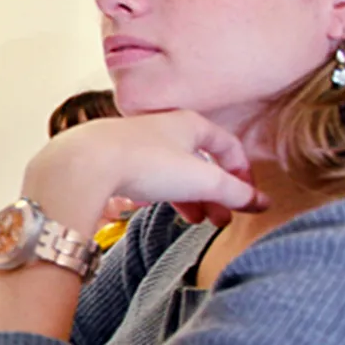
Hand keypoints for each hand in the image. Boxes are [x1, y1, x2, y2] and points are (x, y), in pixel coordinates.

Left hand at [24, 110, 268, 233]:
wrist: (83, 164)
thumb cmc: (143, 162)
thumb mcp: (200, 180)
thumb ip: (234, 192)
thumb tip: (261, 203)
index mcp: (189, 122)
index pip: (228, 145)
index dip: (242, 172)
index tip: (248, 197)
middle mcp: (163, 127)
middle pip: (200, 161)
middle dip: (215, 192)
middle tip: (223, 219)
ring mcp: (136, 142)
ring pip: (172, 171)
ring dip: (189, 197)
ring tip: (197, 221)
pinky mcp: (113, 159)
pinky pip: (146, 176)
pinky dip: (161, 194)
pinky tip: (159, 209)